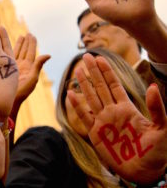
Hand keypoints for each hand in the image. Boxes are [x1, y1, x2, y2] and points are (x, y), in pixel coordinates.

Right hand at [10, 33, 49, 119]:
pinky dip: (6, 49)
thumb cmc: (21, 92)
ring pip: (16, 52)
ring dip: (18, 44)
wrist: (8, 101)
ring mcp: (12, 67)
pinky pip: (6, 56)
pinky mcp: (4, 69)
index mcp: (29, 67)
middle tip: (27, 33)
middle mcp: (21, 66)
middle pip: (24, 51)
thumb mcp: (32, 79)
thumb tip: (48, 54)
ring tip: (20, 36)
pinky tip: (5, 44)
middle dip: (25, 42)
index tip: (31, 35)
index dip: (32, 43)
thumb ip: (38, 66)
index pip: (31, 52)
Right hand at [68, 54, 166, 184]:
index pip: (114, 85)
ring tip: (77, 70)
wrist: (144, 172)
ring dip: (84, 84)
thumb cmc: (157, 152)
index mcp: (128, 108)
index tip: (100, 58)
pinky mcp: (95, 134)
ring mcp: (103, 122)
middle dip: (93, 72)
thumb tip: (153, 86)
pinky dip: (77, 105)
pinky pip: (84, 116)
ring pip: (91, 98)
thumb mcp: (162, 128)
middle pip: (100, 87)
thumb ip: (157, 107)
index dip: (107, 72)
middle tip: (86, 57)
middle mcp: (113, 112)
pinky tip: (71, 93)